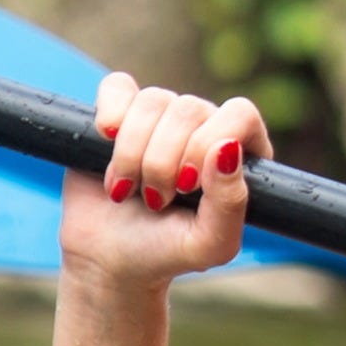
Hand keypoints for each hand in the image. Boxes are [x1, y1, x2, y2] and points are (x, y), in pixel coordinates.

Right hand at [56, 73, 264, 287]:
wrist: (108, 258)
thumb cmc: (166, 252)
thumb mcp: (209, 244)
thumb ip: (231, 203)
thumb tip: (227, 149)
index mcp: (240, 155)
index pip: (239, 114)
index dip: (209, 144)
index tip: (187, 185)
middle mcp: (205, 127)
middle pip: (189, 109)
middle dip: (163, 162)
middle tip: (156, 201)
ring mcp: (162, 118)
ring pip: (152, 100)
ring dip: (132, 153)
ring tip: (128, 189)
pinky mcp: (120, 112)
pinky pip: (117, 87)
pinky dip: (110, 116)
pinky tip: (106, 143)